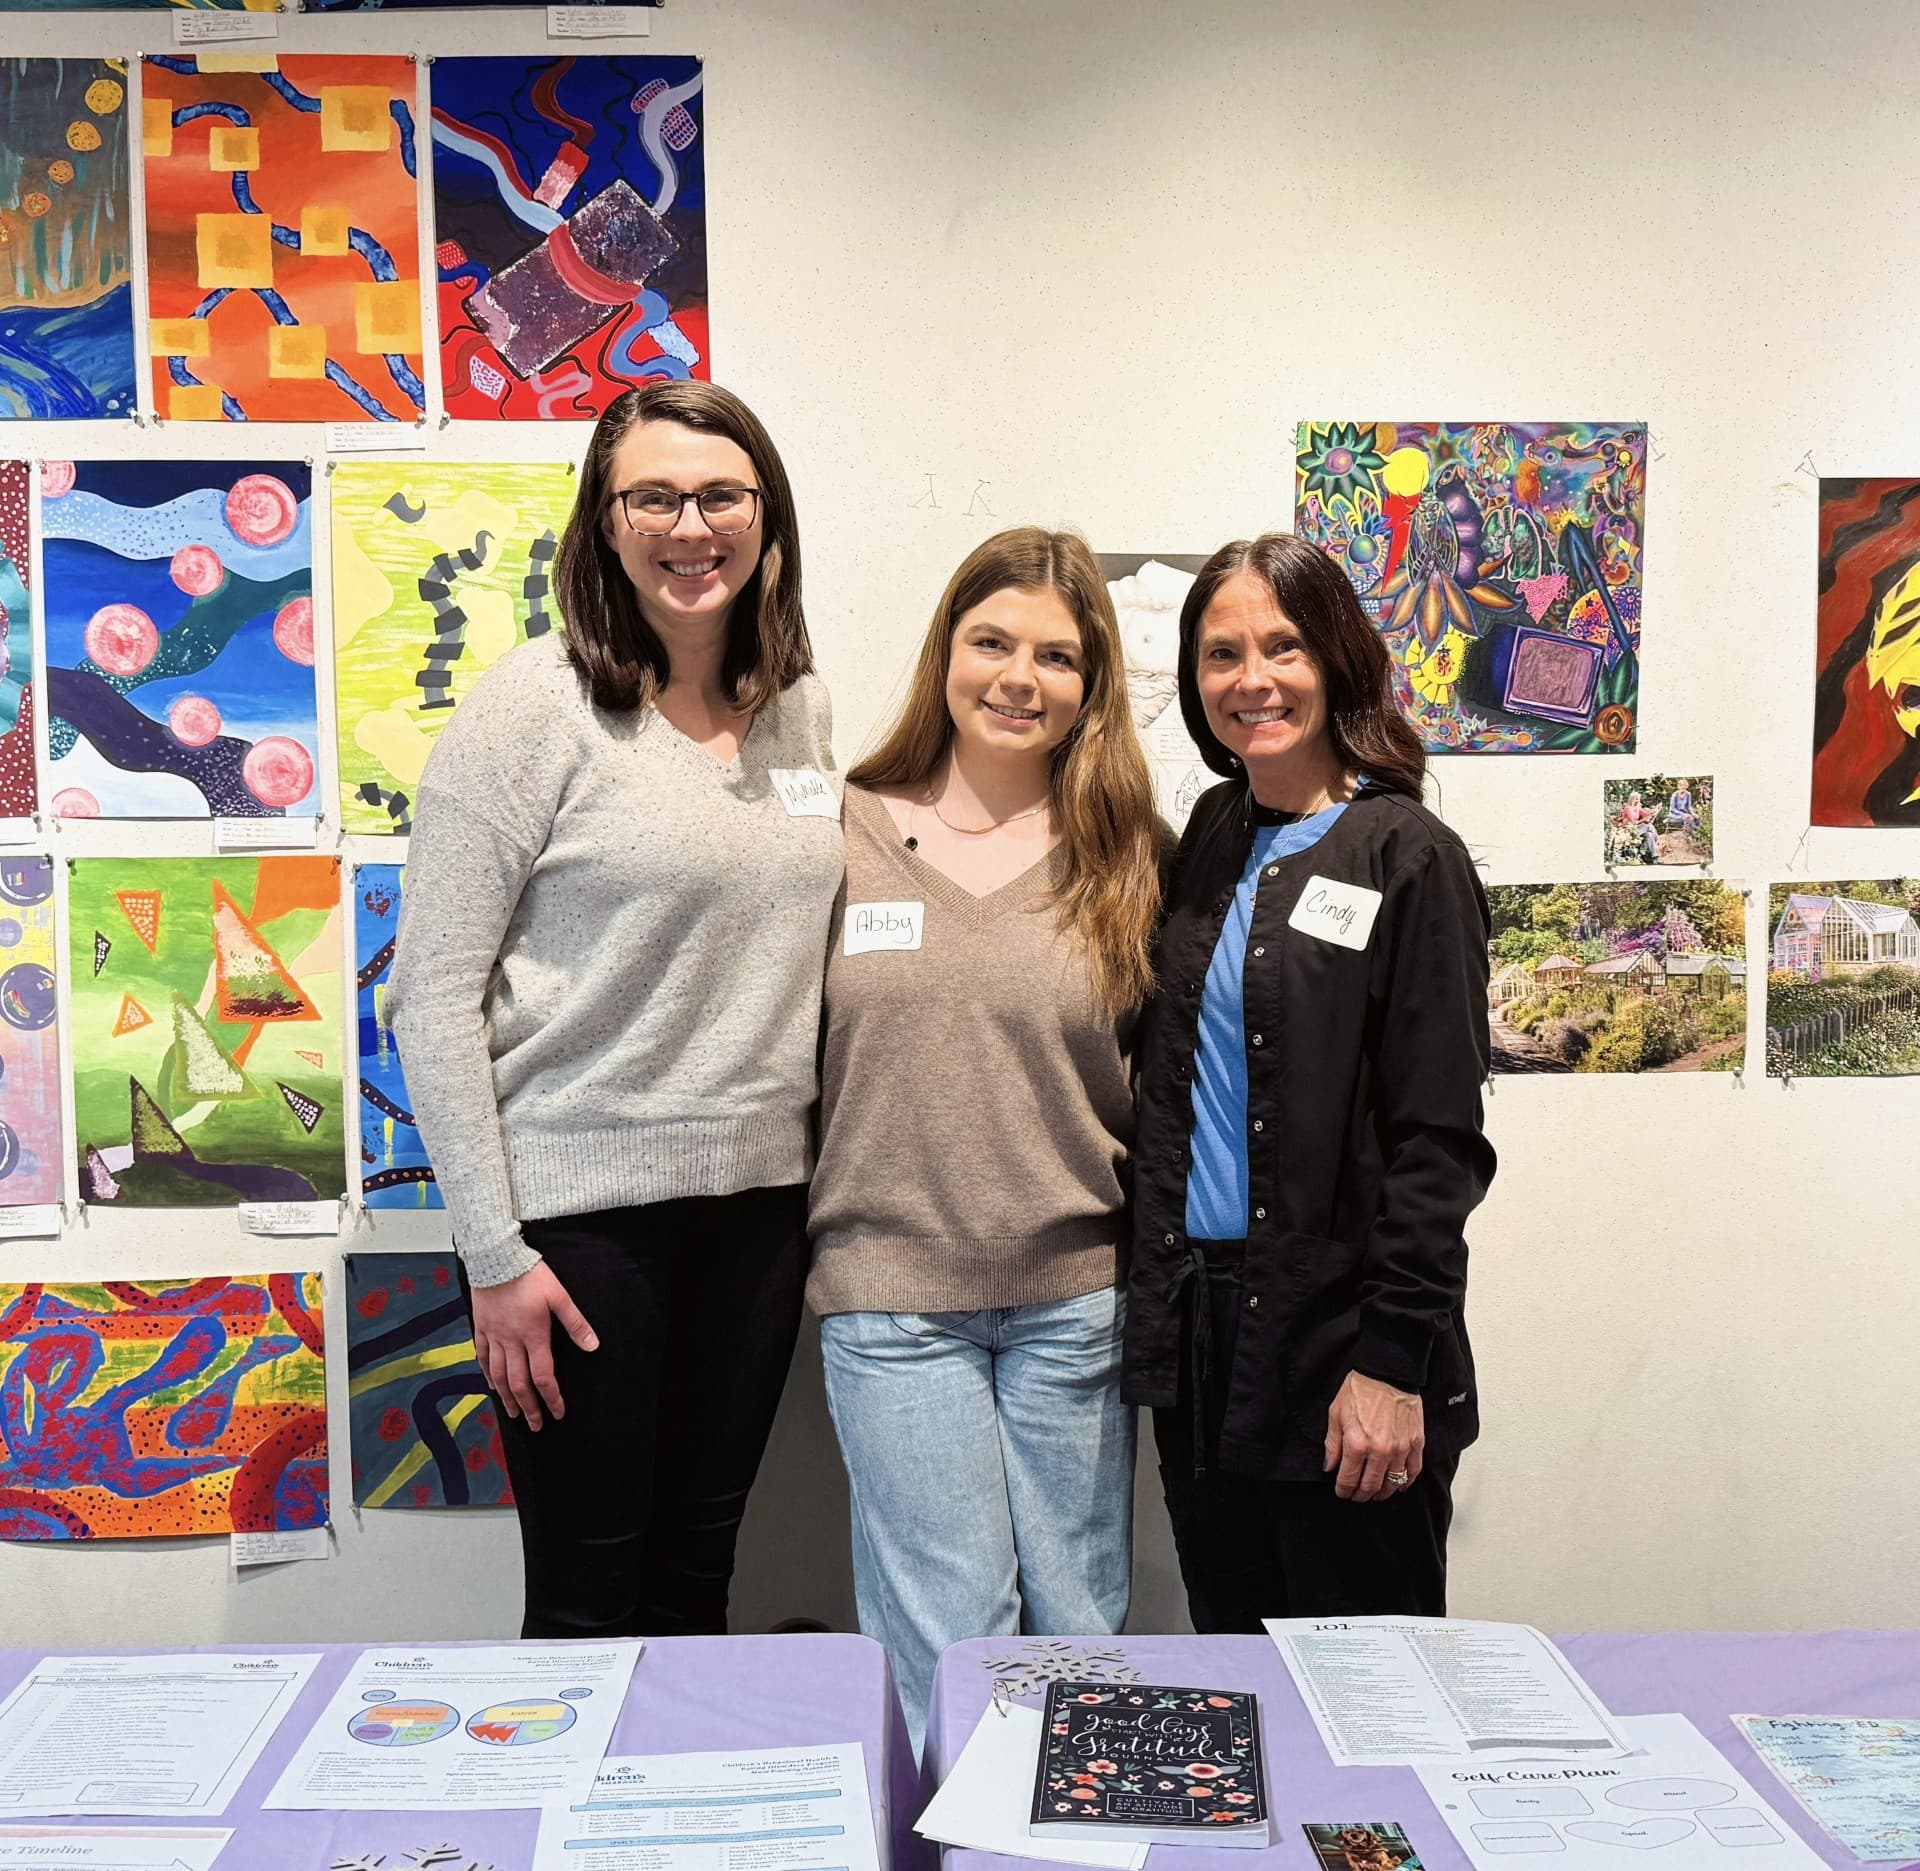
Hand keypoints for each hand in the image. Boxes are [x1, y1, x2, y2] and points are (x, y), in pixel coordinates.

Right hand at [469, 1262, 598, 1431]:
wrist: (495, 1258)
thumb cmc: (530, 1275)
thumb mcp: (559, 1296)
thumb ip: (575, 1323)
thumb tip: (593, 1346)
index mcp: (533, 1335)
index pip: (543, 1376)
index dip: (552, 1398)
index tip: (558, 1413)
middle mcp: (511, 1341)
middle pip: (519, 1383)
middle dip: (529, 1407)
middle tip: (535, 1425)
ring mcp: (493, 1336)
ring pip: (498, 1375)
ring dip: (507, 1398)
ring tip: (513, 1413)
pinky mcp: (480, 1328)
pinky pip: (482, 1357)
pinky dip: (487, 1375)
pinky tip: (492, 1385)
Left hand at [1323, 1370, 1423, 1502]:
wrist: (1387, 1372)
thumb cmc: (1359, 1390)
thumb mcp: (1336, 1414)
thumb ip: (1332, 1444)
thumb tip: (1330, 1467)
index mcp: (1356, 1444)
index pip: (1348, 1480)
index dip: (1343, 1490)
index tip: (1342, 1492)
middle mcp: (1379, 1451)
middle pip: (1370, 1486)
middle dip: (1361, 1495)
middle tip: (1357, 1496)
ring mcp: (1400, 1449)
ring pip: (1392, 1483)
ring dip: (1382, 1493)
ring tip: (1376, 1494)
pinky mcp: (1416, 1443)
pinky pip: (1413, 1472)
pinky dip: (1405, 1482)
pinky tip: (1399, 1485)